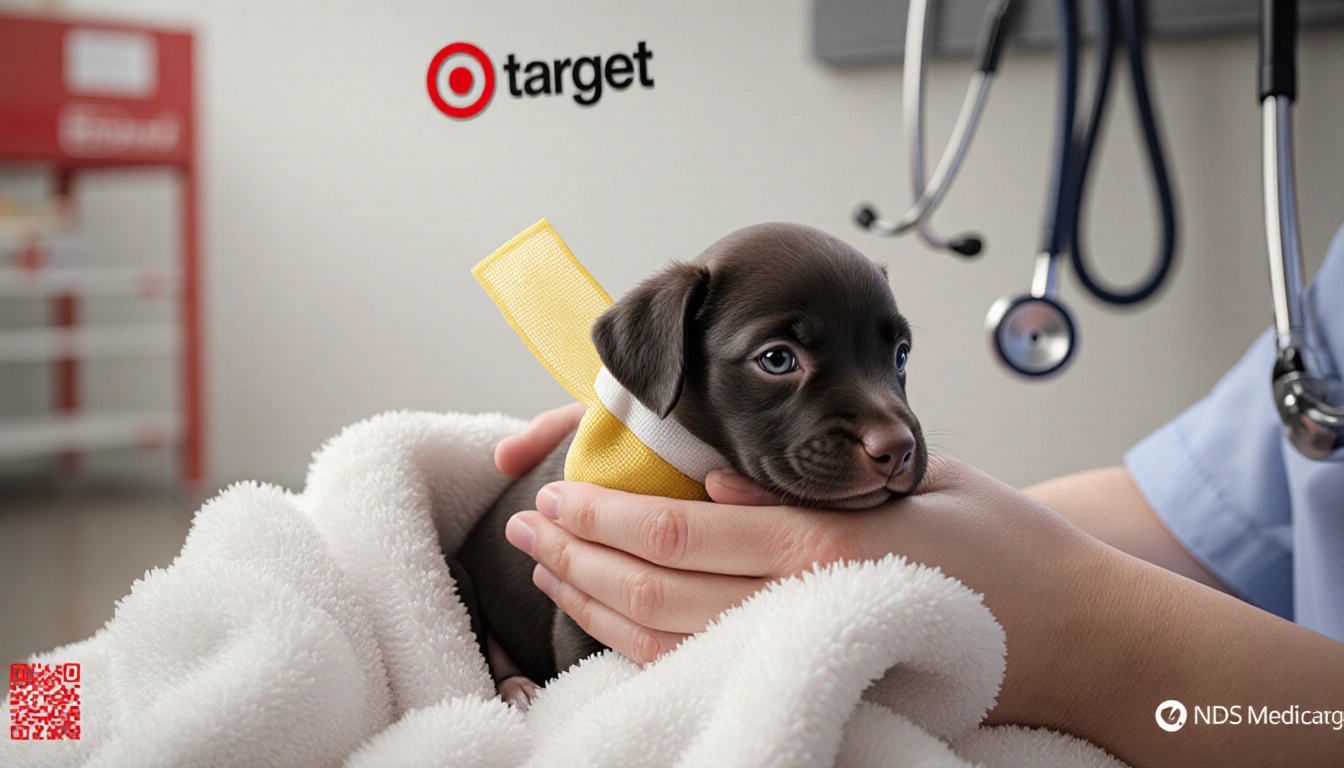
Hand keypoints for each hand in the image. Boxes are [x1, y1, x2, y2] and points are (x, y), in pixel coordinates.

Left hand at [495, 406, 1343, 766]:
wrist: (1079, 635)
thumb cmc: (1007, 545)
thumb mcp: (914, 480)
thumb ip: (811, 481)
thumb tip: (712, 485)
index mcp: (828, 542)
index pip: (682, 537)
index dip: (605, 519)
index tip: (553, 495)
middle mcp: (807, 604)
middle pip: (657, 594)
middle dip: (579, 559)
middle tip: (526, 527)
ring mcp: (811, 650)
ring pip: (671, 642)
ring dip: (597, 606)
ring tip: (548, 571)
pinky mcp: (820, 676)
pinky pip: (710, 670)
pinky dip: (646, 649)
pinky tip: (611, 623)